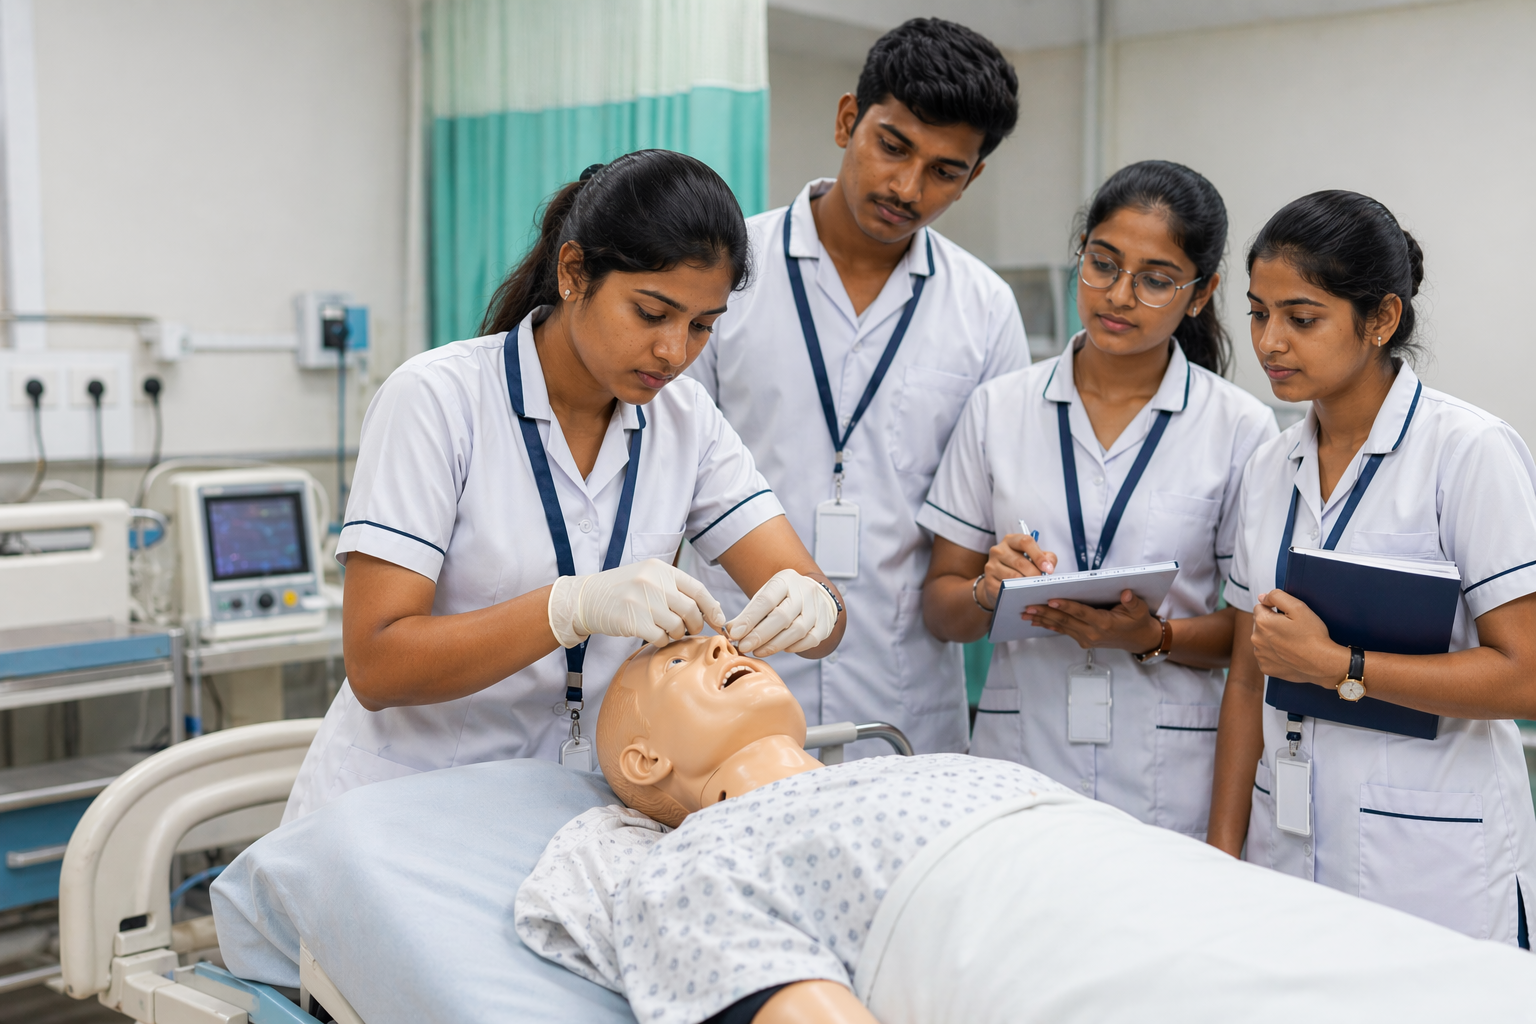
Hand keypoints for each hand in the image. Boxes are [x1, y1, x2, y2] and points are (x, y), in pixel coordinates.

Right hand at [548, 559, 725, 647]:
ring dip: (677, 634)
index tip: (718, 620)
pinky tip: (654, 636)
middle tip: (690, 630)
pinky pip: (660, 637)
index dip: (712, 607)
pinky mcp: (633, 620)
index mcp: (660, 569)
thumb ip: (675, 588)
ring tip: (667, 631)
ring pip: (676, 626)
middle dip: (695, 624)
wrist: (587, 598)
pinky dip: (661, 641)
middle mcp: (652, 582)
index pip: (697, 589)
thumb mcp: (648, 577)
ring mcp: (642, 601)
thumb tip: (711, 607)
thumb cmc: (622, 590)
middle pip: (690, 610)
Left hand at [726, 569, 838, 655]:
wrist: (814, 595)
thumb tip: (730, 632)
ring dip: (774, 644)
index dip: (749, 618)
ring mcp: (818, 608)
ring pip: (796, 631)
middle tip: (744, 647)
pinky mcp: (825, 624)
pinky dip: (794, 647)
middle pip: (781, 617)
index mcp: (785, 580)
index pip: (766, 600)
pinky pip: (810, 640)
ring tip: (758, 651)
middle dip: (760, 635)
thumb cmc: (782, 598)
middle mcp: (804, 591)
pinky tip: (781, 649)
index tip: (735, 634)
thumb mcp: (764, 597)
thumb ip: (748, 613)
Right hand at [979, 533, 1058, 609]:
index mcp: (1011, 540)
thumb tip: (1050, 566)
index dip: (1038, 556)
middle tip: (1043, 583)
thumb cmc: (1021, 567)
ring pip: (1012, 577)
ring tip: (1035, 589)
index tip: (1049, 569)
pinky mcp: (988, 581)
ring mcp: (991, 565)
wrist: (999, 581)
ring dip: (1026, 585)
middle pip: (1019, 562)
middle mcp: (998, 550)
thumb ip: (1047, 558)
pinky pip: (1004, 588)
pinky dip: (1015, 593)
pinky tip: (1022, 595)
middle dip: (1035, 574)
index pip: (1025, 542)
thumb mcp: (1034, 558)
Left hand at [1024, 589, 1163, 652]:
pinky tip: (1036, 621)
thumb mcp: (1140, 610)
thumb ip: (1132, 602)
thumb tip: (1126, 593)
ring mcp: (1086, 638)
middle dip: (1045, 613)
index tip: (1051, 600)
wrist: (1139, 640)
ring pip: (1060, 627)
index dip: (1066, 606)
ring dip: (1042, 619)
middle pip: (1065, 621)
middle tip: (1028, 606)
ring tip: (1026, 614)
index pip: (1081, 613)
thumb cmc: (1138, 621)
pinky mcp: (1083, 640)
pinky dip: (1049, 625)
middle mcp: (1092, 633)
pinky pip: (1063, 631)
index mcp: (1104, 623)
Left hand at [1251, 590, 1349, 685]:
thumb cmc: (1313, 636)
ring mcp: (1260, 655)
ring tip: (1291, 642)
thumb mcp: (1298, 607)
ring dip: (1272, 639)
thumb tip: (1262, 597)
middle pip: (1260, 624)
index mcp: (1262, 622)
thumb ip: (1277, 596)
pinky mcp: (1266, 667)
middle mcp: (1256, 639)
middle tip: (1292, 629)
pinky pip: (1266, 655)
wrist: (1323, 663)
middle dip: (1272, 623)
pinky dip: (1275, 654)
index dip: (1275, 609)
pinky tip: (1288, 653)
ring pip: (1262, 640)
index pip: (1260, 607)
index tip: (1287, 617)